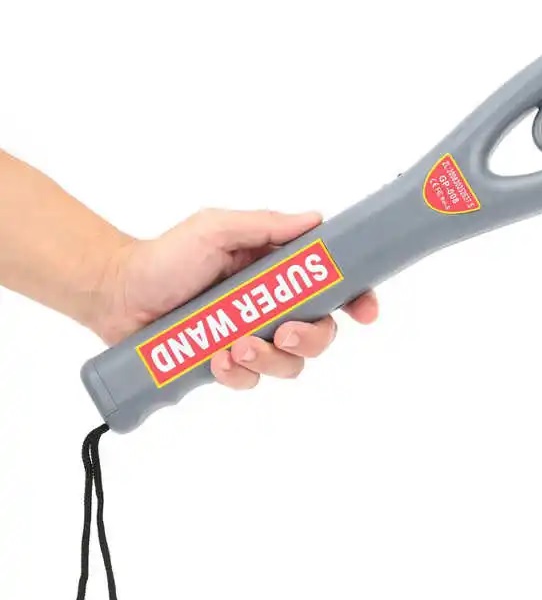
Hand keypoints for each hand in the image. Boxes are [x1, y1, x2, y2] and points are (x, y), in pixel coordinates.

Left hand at [96, 209, 377, 389]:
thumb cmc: (167, 256)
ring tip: (233, 346)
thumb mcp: (216, 229)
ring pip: (291, 364)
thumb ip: (265, 226)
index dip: (358, 300)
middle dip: (312, 338)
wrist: (117, 293)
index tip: (366, 312)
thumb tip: (315, 219)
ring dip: (270, 358)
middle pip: (321, 333)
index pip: (333, 288)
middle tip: (285, 332)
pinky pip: (251, 380)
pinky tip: (214, 360)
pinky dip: (237, 374)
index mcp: (279, 273)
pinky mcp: (228, 365)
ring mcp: (253, 339)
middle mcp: (274, 308)